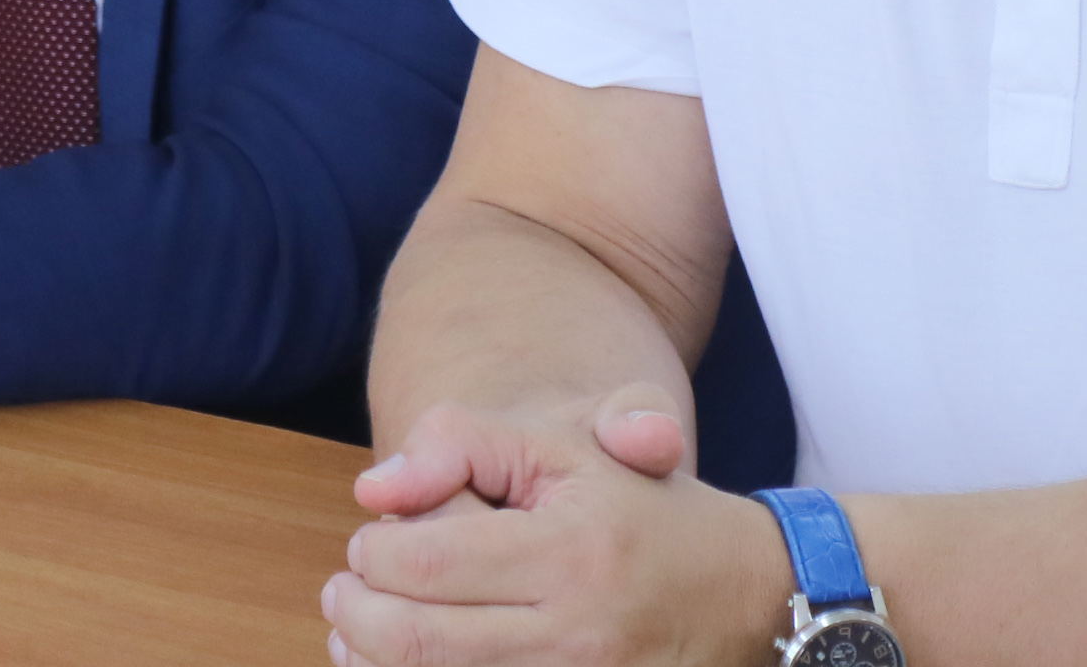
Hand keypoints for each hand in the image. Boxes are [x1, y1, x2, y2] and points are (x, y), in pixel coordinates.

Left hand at [325, 392, 782, 666]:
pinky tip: (405, 666)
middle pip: (417, 642)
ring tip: (356, 635)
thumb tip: (373, 489)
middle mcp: (576, 633)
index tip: (367, 542)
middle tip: (341, 592)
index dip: (373, 553)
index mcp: (568, 551)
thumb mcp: (565, 443)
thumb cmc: (641, 504)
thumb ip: (462, 442)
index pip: (425, 564)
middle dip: (357, 615)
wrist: (745, 590)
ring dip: (376, 664)